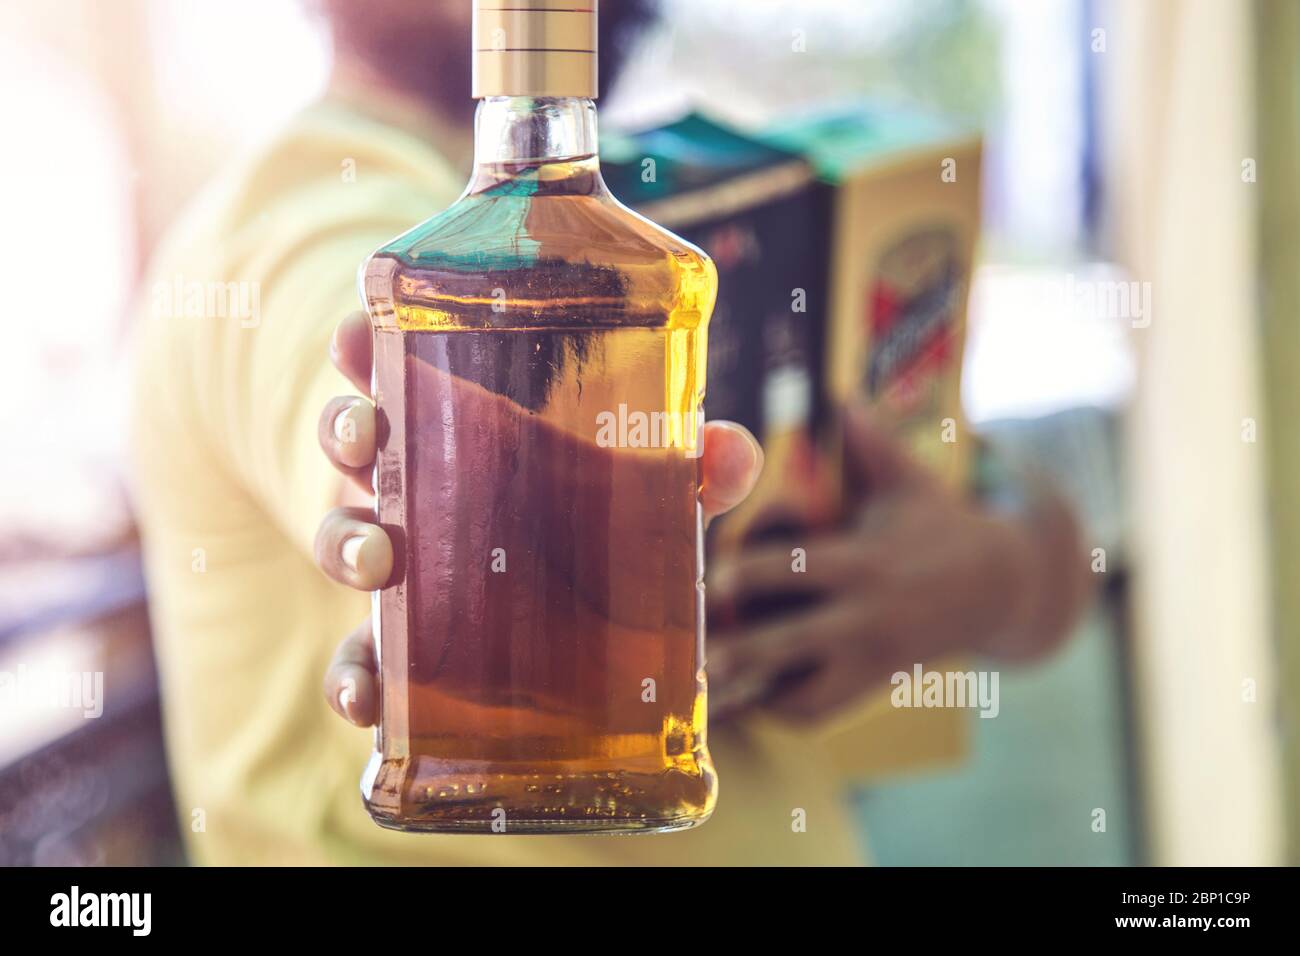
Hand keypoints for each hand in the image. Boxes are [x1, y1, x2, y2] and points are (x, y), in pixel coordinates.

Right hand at [315, 310, 763, 725]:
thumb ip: (686, 472)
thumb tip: (734, 454)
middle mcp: (416, 491)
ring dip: (343, 544)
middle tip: (368, 433)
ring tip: (378, 560)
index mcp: (461, 435)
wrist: (575, 633)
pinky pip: (358, 659)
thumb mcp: (635, 495)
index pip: (400, 374)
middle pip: (355, 445)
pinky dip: (351, 677)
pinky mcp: (403, 649)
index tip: (355, 336)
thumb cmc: (589, 533)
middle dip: (345, 431)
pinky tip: (364, 695)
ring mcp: (402, 569)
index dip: (363, 349)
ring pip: (342, 541)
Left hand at [706, 403, 1087, 723]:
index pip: (805, 568)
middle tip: (703, 656)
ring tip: (714, 685)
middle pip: (795, 640)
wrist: (999, 589)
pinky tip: (751, 694)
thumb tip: (844, 398)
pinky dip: (785, 706)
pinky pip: (821, 710)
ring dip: (759, 690)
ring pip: (807, 691)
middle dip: (747, 651)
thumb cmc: (941, 526)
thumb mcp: (910, 483)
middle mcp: (865, 615)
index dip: (758, 572)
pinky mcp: (872, 684)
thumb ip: (872, 445)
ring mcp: (869, 656)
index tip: (719, 575)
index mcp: (865, 562)